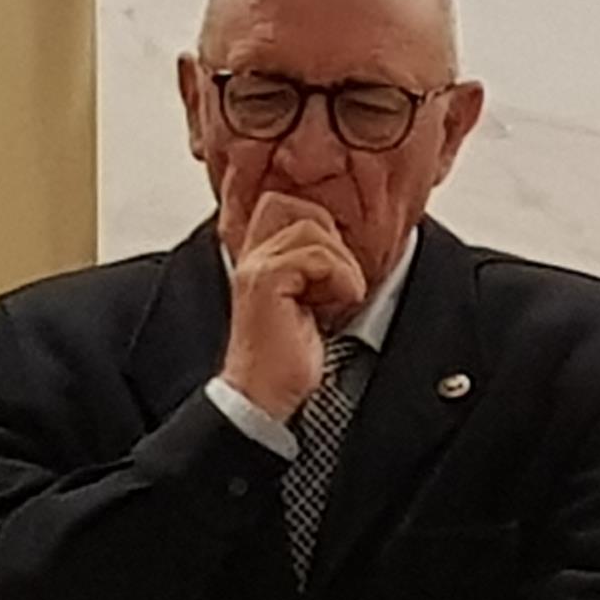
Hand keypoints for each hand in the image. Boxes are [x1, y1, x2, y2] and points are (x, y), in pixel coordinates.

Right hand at [219, 193, 367, 415]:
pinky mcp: (266, 281)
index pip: (283, 204)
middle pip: (300, 208)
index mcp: (260, 259)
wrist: (262, 395)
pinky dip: (340, 279)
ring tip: (336, 299)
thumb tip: (346, 248)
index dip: (318, 222)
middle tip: (338, 284)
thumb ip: (315, 270)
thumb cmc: (285, 358)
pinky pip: (316, 256)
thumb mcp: (308, 303)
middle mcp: (253, 257)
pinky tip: (334, 306)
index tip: (334, 266)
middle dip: (333, 241)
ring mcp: (257, 266)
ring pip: (312, 229)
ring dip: (341, 265)